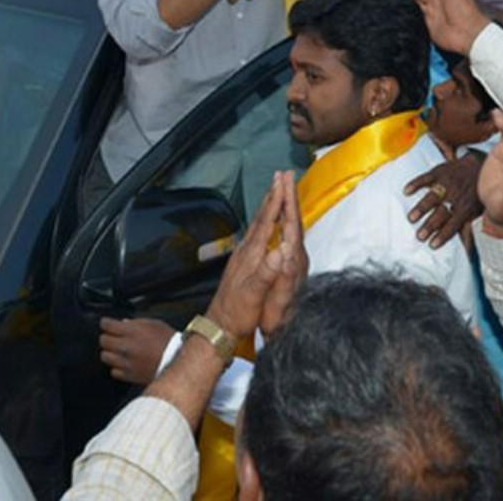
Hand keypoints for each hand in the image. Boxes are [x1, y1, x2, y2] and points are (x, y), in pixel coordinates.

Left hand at [99, 317, 174, 384]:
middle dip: (107, 337)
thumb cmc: (168, 341)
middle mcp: (125, 346)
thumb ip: (137, 323)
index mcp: (131, 331)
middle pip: (103, 341)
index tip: (107, 324)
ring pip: (105, 356)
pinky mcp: (128, 374)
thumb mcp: (155, 324)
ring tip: (119, 351)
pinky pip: (113, 371)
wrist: (176, 360)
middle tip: (113, 337)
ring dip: (110, 352)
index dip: (106, 323)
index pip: (106, 325)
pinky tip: (125, 363)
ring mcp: (125, 362)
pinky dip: (117, 367)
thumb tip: (123, 323)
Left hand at [206, 170, 307, 340]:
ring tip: (275, 190)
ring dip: (269, 205)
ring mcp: (244, 257)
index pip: (267, 223)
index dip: (276, 202)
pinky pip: (258, 234)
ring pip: (259, 224)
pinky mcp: (244, 263)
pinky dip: (265, 221)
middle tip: (280, 176)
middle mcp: (246, 252)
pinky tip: (266, 222)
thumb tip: (279, 251)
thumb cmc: (237, 314)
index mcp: (251, 256)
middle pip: (262, 217)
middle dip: (273, 195)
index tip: (284, 183)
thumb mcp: (252, 295)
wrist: (218, 327)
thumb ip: (265, 273)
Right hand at [404, 153, 483, 248]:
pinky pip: (426, 178)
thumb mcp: (476, 211)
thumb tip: (468, 251)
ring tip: (411, 218)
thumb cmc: (476, 192)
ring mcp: (447, 183)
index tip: (432, 245)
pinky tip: (407, 191)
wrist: (479, 165)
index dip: (443, 235)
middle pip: (441, 214)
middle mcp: (455, 197)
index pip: (453, 225)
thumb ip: (468, 230)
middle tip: (419, 236)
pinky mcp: (440, 172)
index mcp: (465, 208)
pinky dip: (416, 184)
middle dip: (430, 226)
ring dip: (422, 208)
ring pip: (433, 197)